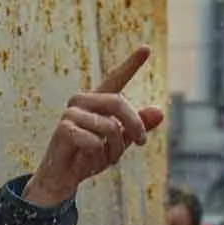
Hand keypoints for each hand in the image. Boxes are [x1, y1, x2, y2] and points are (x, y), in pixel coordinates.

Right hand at [22, 46, 165, 207]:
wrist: (64, 177)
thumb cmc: (90, 156)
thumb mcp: (120, 142)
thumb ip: (138, 127)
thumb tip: (160, 111)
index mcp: (97, 101)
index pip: (116, 78)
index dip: (132, 63)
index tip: (147, 48)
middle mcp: (82, 100)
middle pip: (119, 102)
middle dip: (135, 126)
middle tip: (141, 143)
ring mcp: (70, 113)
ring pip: (110, 126)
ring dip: (116, 148)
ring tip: (108, 158)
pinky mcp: (63, 129)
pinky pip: (94, 141)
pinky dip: (98, 154)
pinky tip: (87, 158)